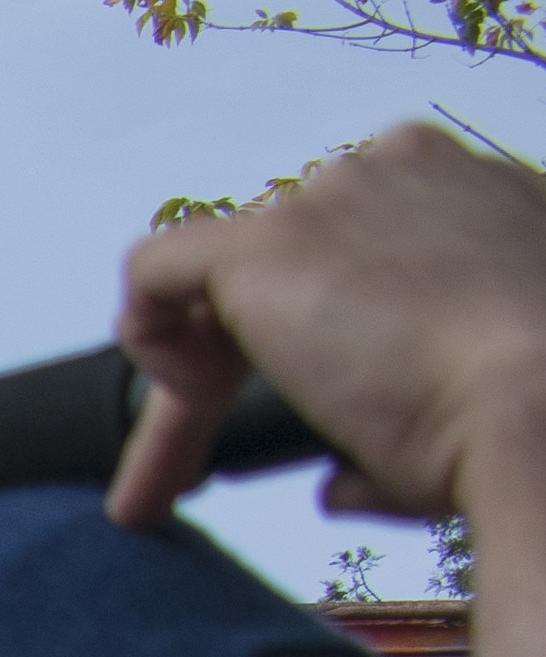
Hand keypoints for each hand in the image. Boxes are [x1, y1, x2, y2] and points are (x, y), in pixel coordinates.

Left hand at [114, 122, 545, 526]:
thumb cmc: (537, 414)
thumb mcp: (490, 388)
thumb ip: (413, 407)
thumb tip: (340, 481)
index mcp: (463, 193)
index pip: (358, 250)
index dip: (321, 331)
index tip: (312, 410)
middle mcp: (394, 174)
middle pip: (289, 266)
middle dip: (244, 362)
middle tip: (200, 466)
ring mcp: (329, 202)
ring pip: (224, 281)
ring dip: (199, 376)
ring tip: (180, 472)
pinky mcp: (267, 244)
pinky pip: (157, 267)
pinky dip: (148, 335)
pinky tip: (177, 403)